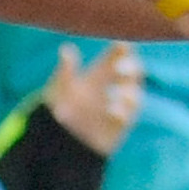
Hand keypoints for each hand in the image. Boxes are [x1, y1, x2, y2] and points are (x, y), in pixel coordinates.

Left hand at [46, 40, 142, 156]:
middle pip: (131, 73)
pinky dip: (123, 112)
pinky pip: (127, 117)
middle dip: (131, 68)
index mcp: (96, 76)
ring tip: (118, 93)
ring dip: (130, 91)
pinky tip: (112, 111)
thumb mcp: (58, 90)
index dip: (122, 49)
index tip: (123, 44)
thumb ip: (65, 72)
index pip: (115, 57)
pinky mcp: (118, 126)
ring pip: (134, 93)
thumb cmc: (54, 113)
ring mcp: (116, 106)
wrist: (58, 145)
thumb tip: (66, 49)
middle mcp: (110, 89)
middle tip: (119, 68)